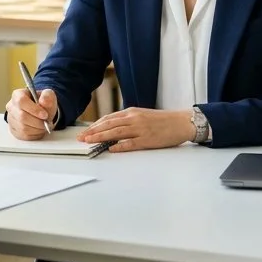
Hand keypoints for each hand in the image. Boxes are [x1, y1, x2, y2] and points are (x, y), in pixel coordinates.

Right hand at [7, 88, 57, 139]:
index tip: (45, 115)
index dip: (34, 109)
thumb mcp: (48, 96)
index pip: (21, 101)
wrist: (40, 112)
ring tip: (44, 126)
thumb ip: (47, 97)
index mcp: (18, 95)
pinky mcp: (13, 130)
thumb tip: (43, 101)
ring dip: (37, 129)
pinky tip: (39, 130)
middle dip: (38, 122)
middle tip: (47, 122)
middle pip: (22, 117)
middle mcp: (11, 107)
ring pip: (23, 128)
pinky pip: (23, 135)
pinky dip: (34, 135)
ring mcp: (11, 119)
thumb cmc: (42, 103)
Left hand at [77, 108, 194, 152]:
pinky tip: (111, 149)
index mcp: (131, 112)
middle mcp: (134, 119)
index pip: (108, 119)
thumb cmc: (162, 120)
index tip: (84, 132)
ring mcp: (140, 129)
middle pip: (109, 125)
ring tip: (90, 142)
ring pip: (116, 133)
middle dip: (93, 132)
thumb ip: (127, 121)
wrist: (181, 122)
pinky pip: (131, 143)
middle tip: (81, 138)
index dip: (95, 126)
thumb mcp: (142, 115)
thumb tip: (112, 129)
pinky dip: (120, 146)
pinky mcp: (148, 139)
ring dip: (101, 138)